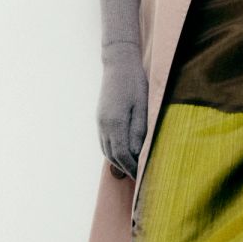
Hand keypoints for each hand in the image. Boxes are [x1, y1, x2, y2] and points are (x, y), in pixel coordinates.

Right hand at [98, 41, 147, 177]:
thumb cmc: (135, 83)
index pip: (121, 155)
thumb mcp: (142, 106)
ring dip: (118, 161)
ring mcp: (100, 121)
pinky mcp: (101, 117)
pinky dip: (113, 151)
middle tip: (138, 178)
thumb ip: (139, 131)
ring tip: (132, 169)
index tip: (141, 177)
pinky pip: (105, 141)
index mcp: (114, 123)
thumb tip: (137, 153)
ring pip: (106, 150)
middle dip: (125, 168)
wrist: (118, 64)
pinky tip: (124, 153)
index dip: (131, 168)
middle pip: (112, 155)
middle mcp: (103, 125)